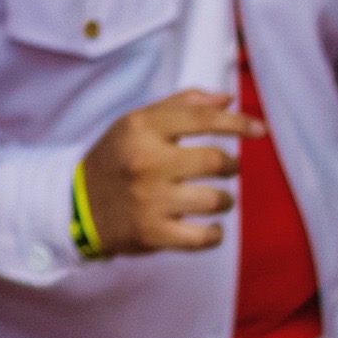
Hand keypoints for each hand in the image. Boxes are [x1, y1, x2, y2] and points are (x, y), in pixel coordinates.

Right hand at [79, 89, 262, 253]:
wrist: (76, 205)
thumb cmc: (117, 158)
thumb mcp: (137, 122)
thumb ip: (182, 105)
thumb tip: (227, 99)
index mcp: (142, 128)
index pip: (202, 118)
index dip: (238, 123)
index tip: (261, 130)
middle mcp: (146, 161)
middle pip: (215, 160)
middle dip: (232, 165)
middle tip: (229, 168)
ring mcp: (149, 200)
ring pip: (214, 200)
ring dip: (227, 200)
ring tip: (220, 199)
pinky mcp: (151, 233)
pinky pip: (201, 238)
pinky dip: (216, 234)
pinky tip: (213, 228)